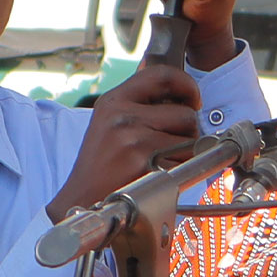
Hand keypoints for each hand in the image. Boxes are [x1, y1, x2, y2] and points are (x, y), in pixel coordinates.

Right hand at [46, 65, 201, 222]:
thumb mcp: (109, 122)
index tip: (194, 99)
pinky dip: (180, 174)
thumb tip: (168, 79)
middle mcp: (123, 117)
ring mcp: (134, 142)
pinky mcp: (145, 166)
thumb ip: (137, 102)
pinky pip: (185, 164)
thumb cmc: (101, 165)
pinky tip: (157, 177)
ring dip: (185, 154)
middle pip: (186, 114)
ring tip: (160, 163)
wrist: (82, 201)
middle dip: (188, 132)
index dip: (187, 84)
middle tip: (170, 146)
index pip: (162, 75)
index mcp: (114, 101)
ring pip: (190, 141)